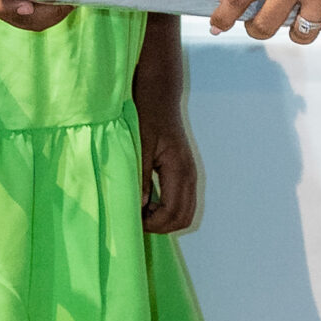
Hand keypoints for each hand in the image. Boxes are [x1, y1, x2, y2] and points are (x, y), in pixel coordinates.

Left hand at [134, 17, 197, 232]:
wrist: (160, 94)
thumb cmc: (148, 115)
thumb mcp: (139, 145)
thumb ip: (139, 176)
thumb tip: (138, 207)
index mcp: (179, 169)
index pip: (174, 212)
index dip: (153, 224)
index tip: (132, 218)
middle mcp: (189, 174)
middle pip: (184, 218)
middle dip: (160, 225)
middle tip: (136, 217)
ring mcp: (188, 173)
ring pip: (184, 211)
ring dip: (164, 218)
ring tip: (140, 208)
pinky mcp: (183, 171)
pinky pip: (181, 200)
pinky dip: (166, 208)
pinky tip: (146, 198)